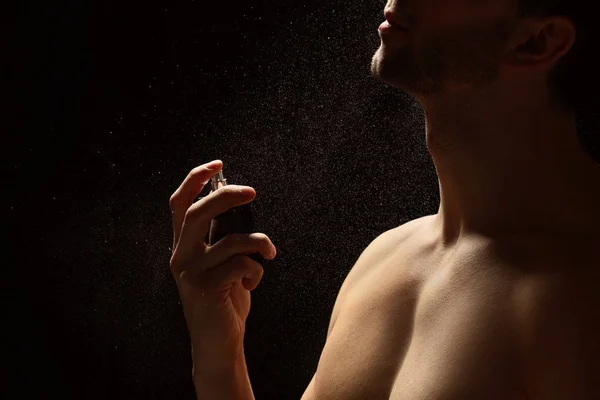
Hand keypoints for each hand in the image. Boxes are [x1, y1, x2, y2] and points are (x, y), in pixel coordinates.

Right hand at [169, 160, 276, 370]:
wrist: (218, 342)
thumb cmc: (224, 299)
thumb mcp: (219, 264)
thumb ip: (220, 238)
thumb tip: (236, 204)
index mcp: (182, 245)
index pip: (179, 204)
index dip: (194, 180)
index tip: (218, 164)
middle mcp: (180, 255)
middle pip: (198, 212)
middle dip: (226, 196)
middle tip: (252, 192)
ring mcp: (191, 272)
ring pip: (231, 240)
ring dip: (259, 243)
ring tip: (269, 253)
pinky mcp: (206, 287)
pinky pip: (241, 264)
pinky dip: (256, 270)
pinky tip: (252, 283)